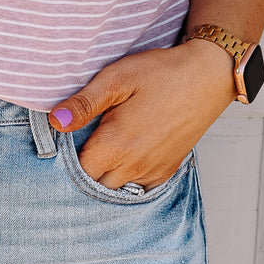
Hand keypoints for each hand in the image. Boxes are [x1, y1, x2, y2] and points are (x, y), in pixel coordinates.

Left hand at [47, 38, 237, 188]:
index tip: (65, 142)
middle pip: (95, 186)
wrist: (207, 76)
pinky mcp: (167, 170)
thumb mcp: (116, 78)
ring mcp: (153, 171)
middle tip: (80, 145)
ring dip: (104, 178)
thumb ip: (84, 103)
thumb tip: (55, 121)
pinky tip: (122, 160)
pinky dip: (127, 181)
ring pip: (117, 190)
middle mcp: (134, 166)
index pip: (77, 172)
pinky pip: (139, 189)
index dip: (65, 160)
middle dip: (83, 171)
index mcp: (116, 145)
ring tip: (99, 152)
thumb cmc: (160, 73)